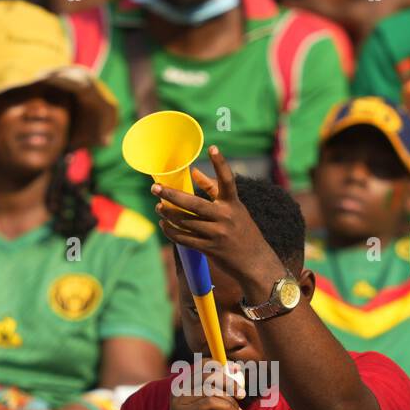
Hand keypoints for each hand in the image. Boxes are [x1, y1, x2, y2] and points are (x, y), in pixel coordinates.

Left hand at [152, 146, 284, 293]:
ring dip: (168, 214)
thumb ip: (213, 189)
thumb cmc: (242, 230)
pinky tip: (164, 224)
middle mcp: (225, 217)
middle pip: (193, 204)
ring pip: (185, 222)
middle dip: (171, 195)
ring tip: (158, 207)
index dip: (220, 163)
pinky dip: (172, 231)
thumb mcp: (234, 208)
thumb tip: (195, 171)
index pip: (227, 180)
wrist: (254, 262)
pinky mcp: (209, 249)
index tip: (213, 147)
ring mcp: (217, 234)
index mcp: (233, 203)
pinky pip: (184, 238)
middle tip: (155, 188)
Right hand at [160, 359, 245, 409]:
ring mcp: (179, 401)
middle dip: (229, 381)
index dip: (220, 365)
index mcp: (183, 386)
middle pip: (208, 373)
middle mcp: (178, 390)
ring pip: (211, 388)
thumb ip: (221, 397)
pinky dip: (227, 407)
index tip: (237, 373)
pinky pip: (211, 402)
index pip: (202, 365)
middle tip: (242, 393)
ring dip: (230, 399)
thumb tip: (237, 381)